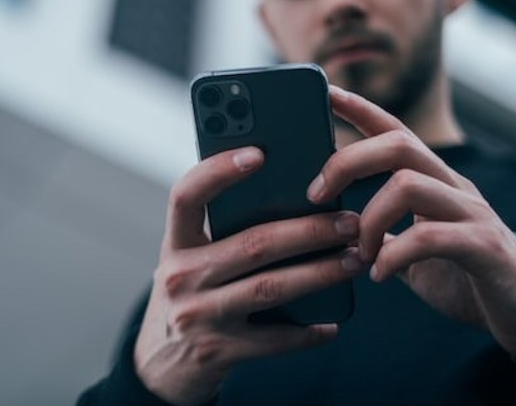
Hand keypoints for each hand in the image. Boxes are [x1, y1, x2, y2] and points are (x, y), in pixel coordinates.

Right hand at [134, 147, 360, 405]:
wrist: (161, 363)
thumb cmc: (191, 293)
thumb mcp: (191, 258)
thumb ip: (222, 230)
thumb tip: (293, 196)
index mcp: (175, 243)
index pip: (186, 195)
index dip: (218, 171)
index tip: (259, 152)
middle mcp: (180, 276)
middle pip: (252, 243)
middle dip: (309, 229)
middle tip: (349, 221)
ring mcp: (198, 316)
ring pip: (270, 287)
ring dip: (320, 272)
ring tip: (354, 259)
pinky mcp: (217, 352)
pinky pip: (273, 339)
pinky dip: (307, 331)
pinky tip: (332, 322)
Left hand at [307, 86, 515, 359]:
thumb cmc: (466, 281)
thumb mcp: (414, 252)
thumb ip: (384, 234)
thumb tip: (338, 227)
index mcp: (436, 183)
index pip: (395, 132)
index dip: (361, 110)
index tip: (327, 92)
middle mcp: (455, 188)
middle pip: (398, 144)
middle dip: (347, 162)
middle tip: (315, 195)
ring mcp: (473, 214)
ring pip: (408, 184)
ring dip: (369, 220)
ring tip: (358, 253)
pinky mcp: (485, 247)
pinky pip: (429, 237)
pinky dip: (393, 256)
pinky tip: (380, 276)